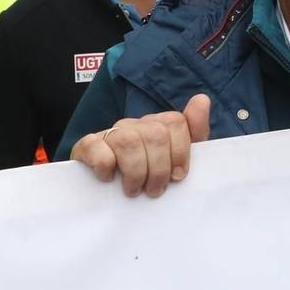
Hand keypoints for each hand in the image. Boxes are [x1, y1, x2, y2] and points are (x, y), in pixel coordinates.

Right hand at [74, 94, 212, 196]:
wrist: (102, 188)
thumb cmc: (146, 173)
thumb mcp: (175, 158)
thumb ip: (194, 132)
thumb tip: (202, 99)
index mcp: (157, 125)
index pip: (175, 122)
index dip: (181, 152)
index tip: (178, 177)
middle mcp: (134, 125)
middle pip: (155, 134)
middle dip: (159, 168)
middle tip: (154, 190)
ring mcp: (110, 133)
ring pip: (129, 141)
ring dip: (135, 171)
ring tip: (134, 190)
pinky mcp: (87, 145)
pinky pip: (96, 147)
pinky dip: (105, 165)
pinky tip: (108, 179)